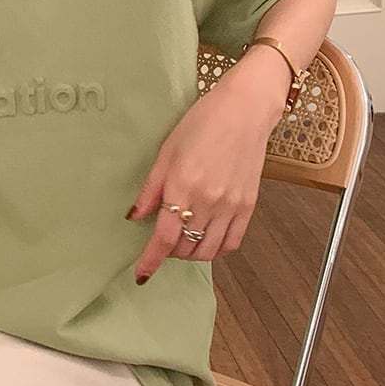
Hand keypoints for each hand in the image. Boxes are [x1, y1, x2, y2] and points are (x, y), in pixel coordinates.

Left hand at [127, 74, 280, 283]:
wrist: (244, 111)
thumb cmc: (201, 124)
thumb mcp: (166, 152)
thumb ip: (150, 189)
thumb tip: (135, 217)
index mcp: (182, 187)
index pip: (164, 238)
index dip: (151, 260)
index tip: (141, 274)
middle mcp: (208, 201)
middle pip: (185, 247)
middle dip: (169, 251)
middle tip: (162, 239)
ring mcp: (231, 206)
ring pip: (208, 250)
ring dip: (191, 252)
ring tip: (182, 237)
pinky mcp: (248, 206)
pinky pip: (232, 243)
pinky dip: (216, 248)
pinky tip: (206, 237)